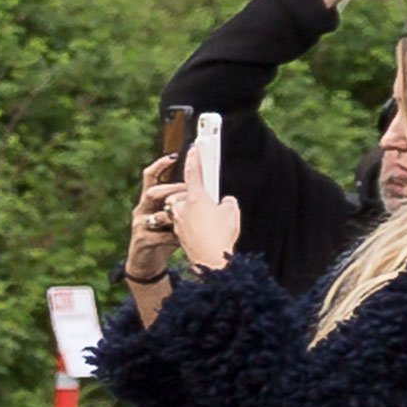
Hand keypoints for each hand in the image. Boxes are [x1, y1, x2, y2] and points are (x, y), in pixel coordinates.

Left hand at [158, 154, 241, 273]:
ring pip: (183, 208)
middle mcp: (181, 206)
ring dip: (195, 212)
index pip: (193, 172)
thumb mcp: (231, 213)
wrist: (210, 261)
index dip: (195, 157)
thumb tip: (223, 201)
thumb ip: (226, 202)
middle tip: (212, 208)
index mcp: (195, 197)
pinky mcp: (176, 230)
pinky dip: (194, 224)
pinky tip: (206, 234)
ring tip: (210, 225)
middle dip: (199, 197)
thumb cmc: (221, 236)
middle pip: (187, 192)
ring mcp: (177, 218)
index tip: (195, 145)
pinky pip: (183, 221)